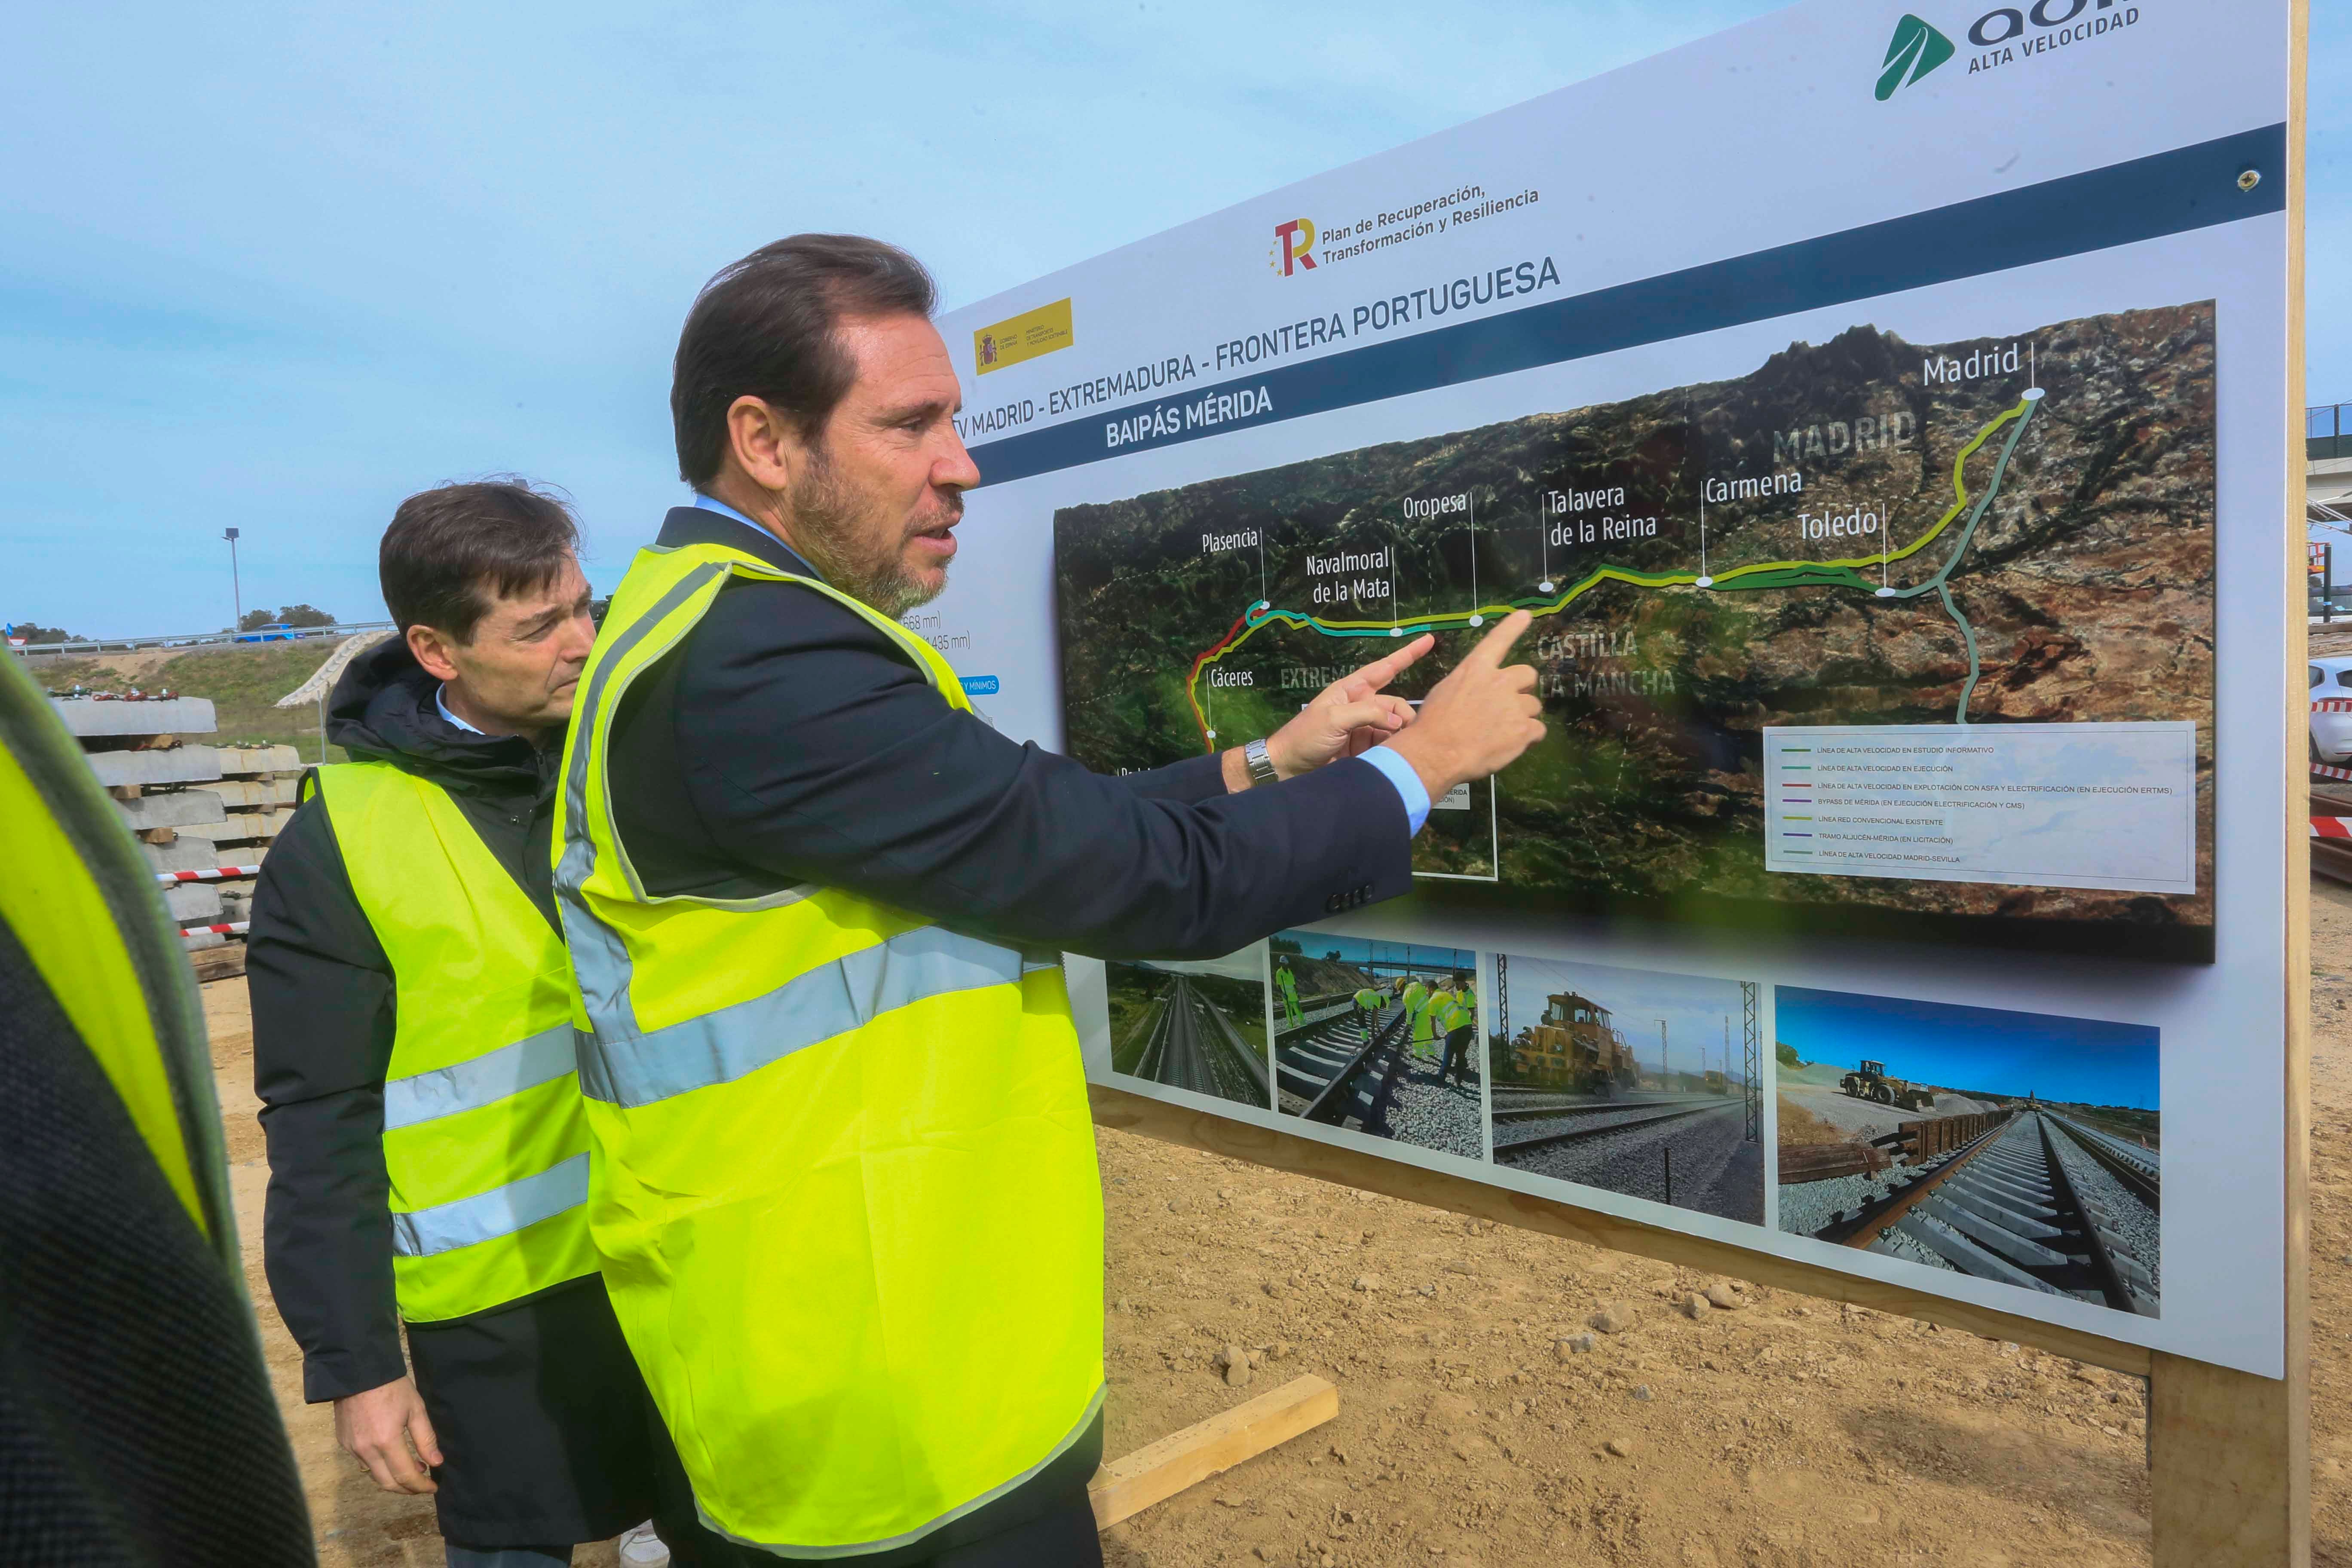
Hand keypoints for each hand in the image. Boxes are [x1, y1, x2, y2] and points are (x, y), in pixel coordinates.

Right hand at [335, 1375, 441, 1494]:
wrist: (357, 1371)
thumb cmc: (391, 1387)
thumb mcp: (415, 1409)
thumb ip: (426, 1438)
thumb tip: (436, 1463)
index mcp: (386, 1441)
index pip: (405, 1476)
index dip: (420, 1486)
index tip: (433, 1487)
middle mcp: (366, 1450)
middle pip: (387, 1483)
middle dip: (407, 1489)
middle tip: (422, 1485)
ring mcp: (352, 1448)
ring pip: (374, 1475)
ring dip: (393, 1478)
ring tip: (412, 1468)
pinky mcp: (344, 1443)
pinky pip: (363, 1462)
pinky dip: (379, 1466)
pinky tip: (391, 1456)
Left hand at [1251, 634, 1434, 781]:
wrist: (1289, 768)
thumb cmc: (1305, 736)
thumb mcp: (1334, 718)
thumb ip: (1367, 713)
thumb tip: (1397, 720)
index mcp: (1352, 690)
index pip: (1385, 668)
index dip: (1407, 654)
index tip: (1429, 640)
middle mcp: (1361, 706)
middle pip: (1395, 704)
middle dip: (1403, 716)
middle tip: (1405, 734)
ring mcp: (1364, 729)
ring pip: (1394, 726)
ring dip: (1399, 736)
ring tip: (1400, 749)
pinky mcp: (1366, 749)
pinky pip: (1388, 745)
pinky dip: (1394, 749)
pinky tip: (1395, 757)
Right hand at [1380, 611, 1544, 800]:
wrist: (1436, 753)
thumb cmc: (1432, 724)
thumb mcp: (1445, 692)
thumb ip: (1469, 685)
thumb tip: (1478, 692)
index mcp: (1476, 668)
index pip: (1498, 640)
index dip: (1513, 627)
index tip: (1525, 615)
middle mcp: (1499, 681)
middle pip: (1528, 675)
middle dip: (1522, 689)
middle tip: (1508, 705)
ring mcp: (1514, 705)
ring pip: (1533, 706)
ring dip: (1523, 717)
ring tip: (1502, 733)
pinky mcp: (1524, 730)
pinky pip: (1538, 730)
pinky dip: (1528, 738)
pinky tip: (1511, 745)